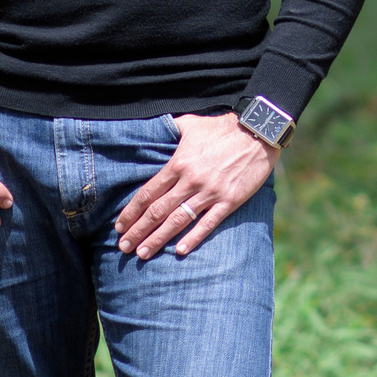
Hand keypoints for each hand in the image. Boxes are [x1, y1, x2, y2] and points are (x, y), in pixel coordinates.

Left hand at [114, 112, 278, 260]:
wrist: (258, 132)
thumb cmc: (223, 127)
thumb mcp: (191, 123)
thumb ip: (170, 130)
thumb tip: (153, 130)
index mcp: (178, 163)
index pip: (148, 193)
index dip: (131, 212)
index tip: (119, 226)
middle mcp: (191, 180)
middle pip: (158, 210)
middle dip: (138, 230)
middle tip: (124, 247)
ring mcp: (210, 192)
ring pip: (178, 220)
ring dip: (158, 238)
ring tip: (143, 254)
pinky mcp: (229, 200)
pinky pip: (208, 223)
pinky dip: (193, 238)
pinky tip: (179, 251)